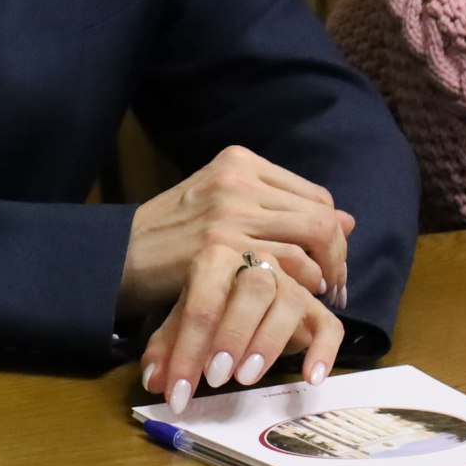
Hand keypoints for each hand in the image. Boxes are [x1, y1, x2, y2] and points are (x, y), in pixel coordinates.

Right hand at [119, 144, 353, 315]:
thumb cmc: (170, 236)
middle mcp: (236, 179)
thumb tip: (349, 218)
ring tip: (316, 300)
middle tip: (336, 289)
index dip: (334, 234)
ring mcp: (227, 212)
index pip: (314, 195)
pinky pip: (285, 267)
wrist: (116, 255)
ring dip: (322, 277)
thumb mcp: (224, 207)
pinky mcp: (219, 248)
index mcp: (239, 161)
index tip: (333, 266)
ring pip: (308, 242)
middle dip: (337, 258)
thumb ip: (279, 209)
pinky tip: (292, 303)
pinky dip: (298, 289)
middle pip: (319, 217)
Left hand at [138, 242, 344, 414]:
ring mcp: (291, 285)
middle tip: (216, 378)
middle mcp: (258, 264)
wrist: (241, 288)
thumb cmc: (209, 307)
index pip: (201, 304)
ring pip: (290, 302)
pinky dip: (323, 351)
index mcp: (216, 260)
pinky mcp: (317, 311)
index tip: (178, 390)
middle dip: (233, 335)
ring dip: (269, 341)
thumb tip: (153, 382)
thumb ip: (166, 350)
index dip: (187, 350)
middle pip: (253, 289)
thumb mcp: (181, 325)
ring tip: (246, 378)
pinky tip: (310, 379)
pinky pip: (329, 326)